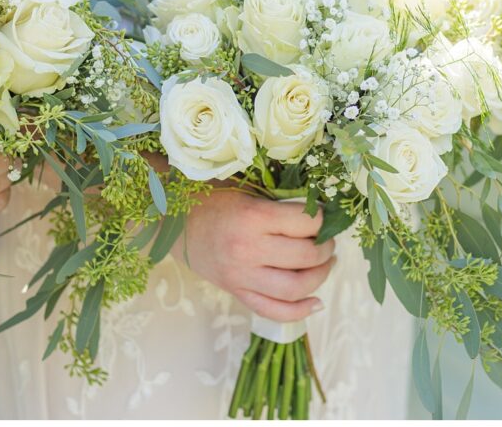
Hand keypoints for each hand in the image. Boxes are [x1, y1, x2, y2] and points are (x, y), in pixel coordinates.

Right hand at [171, 190, 335, 322]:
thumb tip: (321, 214)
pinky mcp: (237, 292)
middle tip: (328, 240)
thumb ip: (280, 203)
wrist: (174, 223)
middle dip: (326, 248)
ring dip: (320, 276)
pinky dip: (300, 311)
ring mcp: (241, 276)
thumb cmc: (214, 199)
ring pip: (295, 288)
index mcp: (252, 218)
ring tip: (325, 263)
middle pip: (306, 256)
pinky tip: (316, 301)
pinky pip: (274, 311)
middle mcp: (248, 250)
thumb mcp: (248, 191)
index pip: (306, 222)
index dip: (323, 218)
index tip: (325, 216)